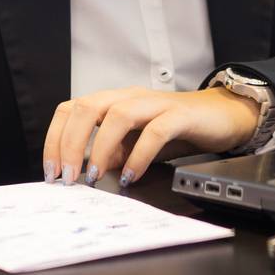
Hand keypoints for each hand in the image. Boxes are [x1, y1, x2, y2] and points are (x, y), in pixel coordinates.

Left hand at [43, 87, 260, 187]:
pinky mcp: (179, 115)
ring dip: (100, 148)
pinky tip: (132, 175)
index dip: (55, 139)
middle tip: (67, 177)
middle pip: (87, 108)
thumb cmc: (176, 129)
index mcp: (113, 101)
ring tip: (95, 177)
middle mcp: (130, 97)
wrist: (222, 116)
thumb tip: (86, 170)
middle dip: (70, 144)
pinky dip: (139, 155)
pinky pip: (155, 131)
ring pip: (117, 114)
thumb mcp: (135, 145)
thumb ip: (111, 154)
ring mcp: (154, 103)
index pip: (71, 110)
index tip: (52, 171)